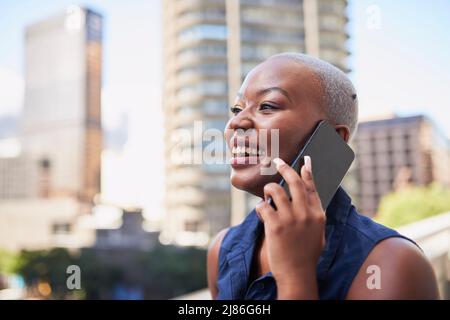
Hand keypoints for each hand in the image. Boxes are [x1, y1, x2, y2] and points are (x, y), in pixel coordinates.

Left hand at [255, 156, 325, 298]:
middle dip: (285, 168)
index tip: (305, 160)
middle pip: (295, 182)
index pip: (312, 187)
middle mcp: (305, 213)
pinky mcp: (275, 225)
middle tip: (278, 162)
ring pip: (276, 190)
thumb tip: (307, 201)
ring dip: (269, 190)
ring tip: (267, 195)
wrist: (297, 274)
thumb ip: (313, 216)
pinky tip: (261, 214)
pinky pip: (263, 206)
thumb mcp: (318, 234)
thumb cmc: (306, 256)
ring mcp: (290, 218)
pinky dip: (260, 208)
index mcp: (318, 214)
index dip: (307, 172)